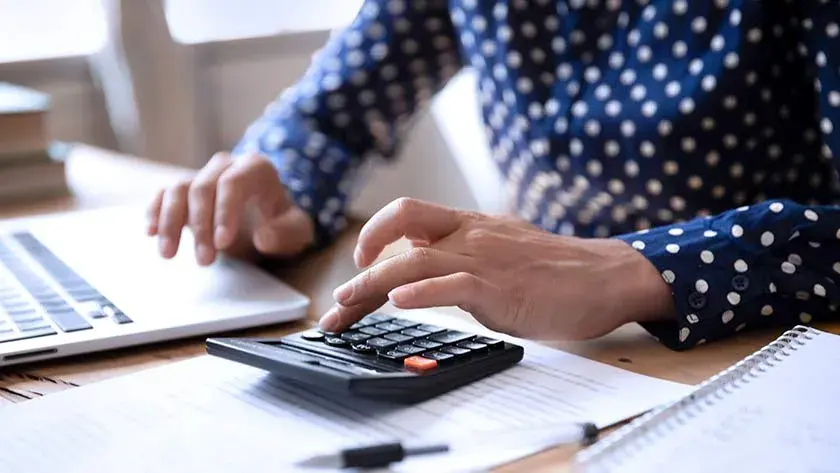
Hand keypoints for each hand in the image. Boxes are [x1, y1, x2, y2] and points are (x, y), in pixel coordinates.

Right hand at [147, 152, 314, 264]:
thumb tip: (263, 237)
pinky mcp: (185, 190)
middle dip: (201, 227)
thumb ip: (287, 234)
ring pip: (178, 190)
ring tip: (169, 255)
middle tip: (205, 261)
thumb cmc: (282, 223)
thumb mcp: (297, 232)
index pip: (233, 183)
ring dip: (170, 222)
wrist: (268, 217)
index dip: (224, 212)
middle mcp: (226, 165)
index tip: (222, 243)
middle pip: (203, 188)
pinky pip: (163, 194)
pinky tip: (151, 233)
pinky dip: (155, 211)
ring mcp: (203, 175)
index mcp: (256, 168)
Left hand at [319, 198, 673, 339]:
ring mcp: (484, 259)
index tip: (357, 262)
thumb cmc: (557, 270)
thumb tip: (429, 278)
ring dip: (373, 284)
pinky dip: (422, 292)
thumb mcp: (502, 251)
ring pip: (414, 261)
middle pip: (400, 233)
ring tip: (347, 305)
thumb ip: (464, 259)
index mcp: (470, 225)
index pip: (408, 218)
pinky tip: (400, 303)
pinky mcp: (500, 288)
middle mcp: (470, 235)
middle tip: (338, 300)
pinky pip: (452, 284)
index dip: (374, 235)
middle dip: (361, 263)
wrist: (605, 276)